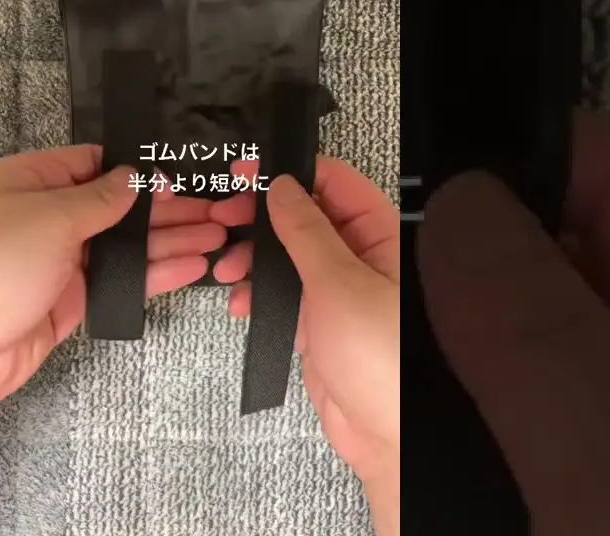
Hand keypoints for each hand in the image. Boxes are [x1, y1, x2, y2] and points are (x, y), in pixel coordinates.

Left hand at [0, 147, 225, 402]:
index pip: (94, 167)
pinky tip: (190, 268)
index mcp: (34, 183)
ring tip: (216, 239)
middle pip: (118, 209)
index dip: (137, 173)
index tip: (176, 179)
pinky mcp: (71, 302)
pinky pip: (122, 282)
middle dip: (167, 211)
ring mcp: (61, 262)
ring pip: (127, 248)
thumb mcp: (50, 217)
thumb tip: (132, 178)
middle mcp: (48, 220)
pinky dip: (157, 275)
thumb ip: (99, 198)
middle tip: (214, 213)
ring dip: (172, 243)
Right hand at [210, 159, 400, 531]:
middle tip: (224, 218)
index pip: (333, 183)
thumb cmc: (383, 362)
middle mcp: (360, 257)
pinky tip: (239, 302)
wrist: (385, 436)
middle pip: (305, 216)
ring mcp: (338, 290)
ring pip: (287, 256)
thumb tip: (282, 187)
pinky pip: (282, 294)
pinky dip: (256, 293)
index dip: (290, 173)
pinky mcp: (319, 322)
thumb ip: (306, 231)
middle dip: (261, 217)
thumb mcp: (338, 284)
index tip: (248, 173)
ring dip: (253, 257)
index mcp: (380, 236)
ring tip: (227, 268)